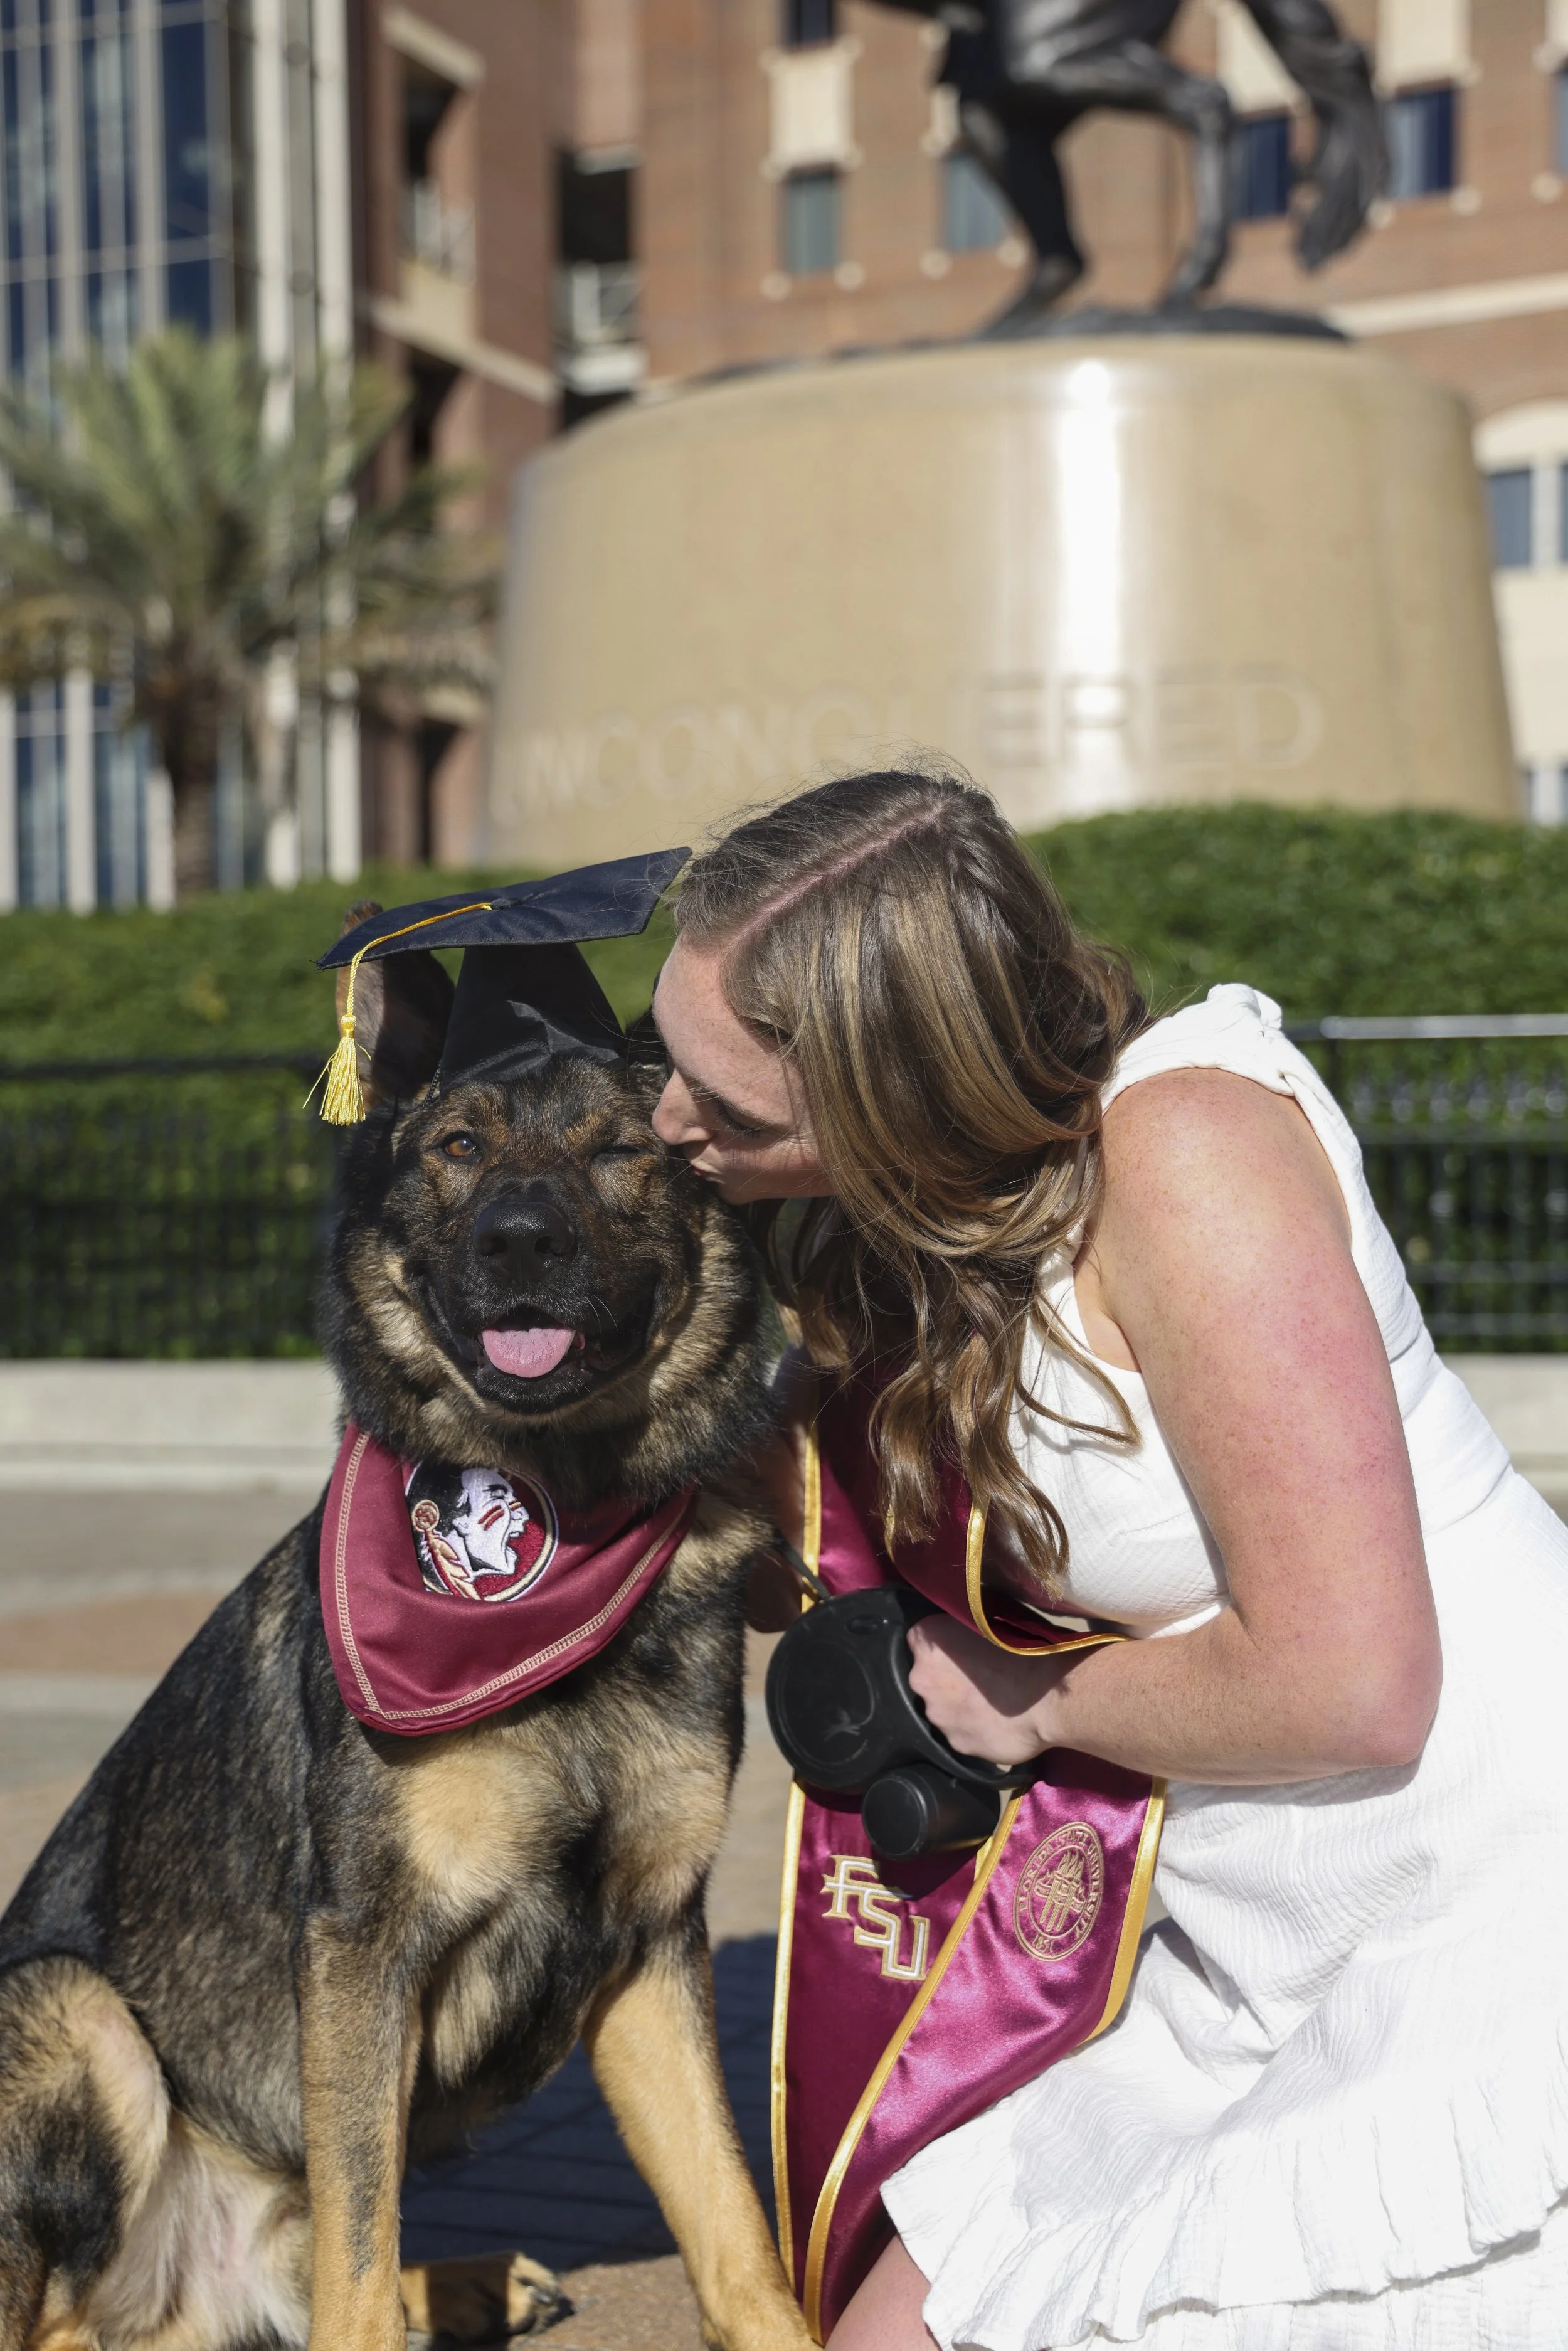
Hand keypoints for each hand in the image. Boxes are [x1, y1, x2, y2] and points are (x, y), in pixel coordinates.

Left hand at [905, 1616, 1072, 1770]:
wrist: (1046, 1697)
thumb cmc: (1021, 1649)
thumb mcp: (988, 1621)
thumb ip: (963, 1630)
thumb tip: (961, 1637)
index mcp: (927, 1639)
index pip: (919, 1639)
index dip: (941, 1645)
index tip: (960, 1649)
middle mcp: (921, 1678)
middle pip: (927, 1677)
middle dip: (946, 1679)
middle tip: (979, 1679)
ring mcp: (937, 1714)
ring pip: (942, 1708)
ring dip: (958, 1706)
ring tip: (991, 1705)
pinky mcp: (955, 1743)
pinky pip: (960, 1733)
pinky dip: (973, 1730)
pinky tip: (996, 1724)